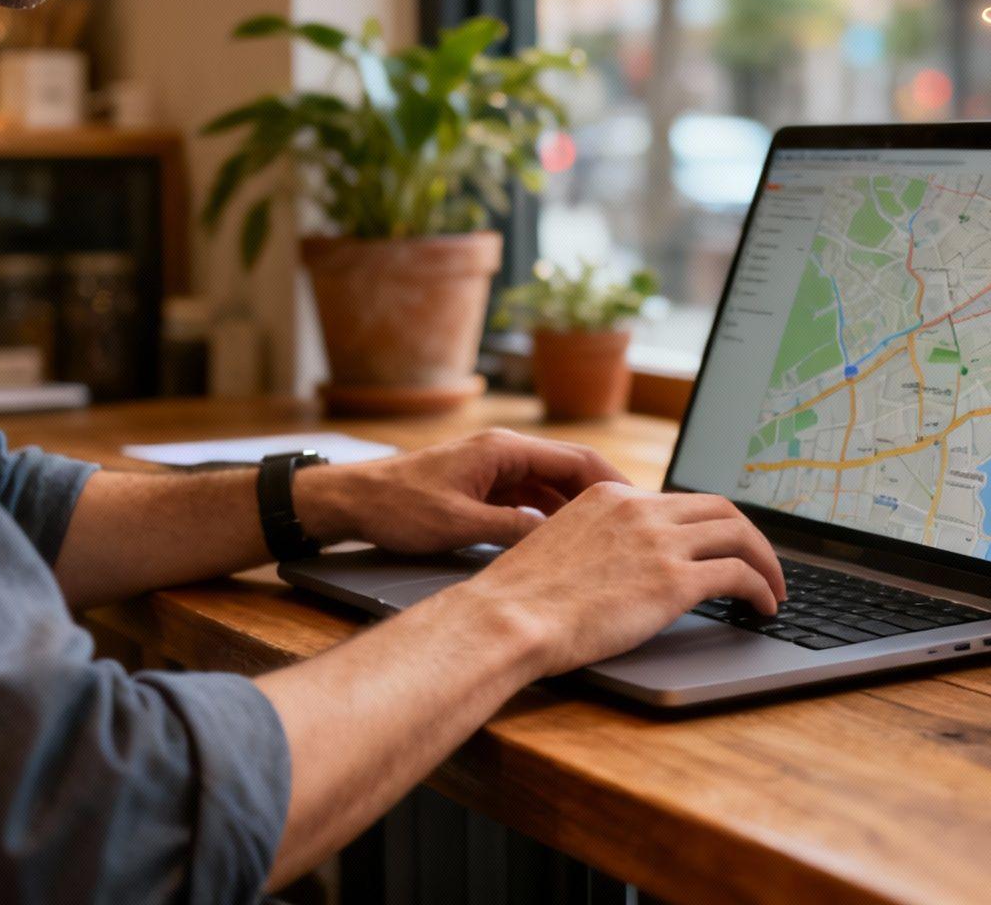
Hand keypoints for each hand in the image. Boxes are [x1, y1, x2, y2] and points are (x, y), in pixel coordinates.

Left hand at [292, 428, 628, 554]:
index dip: (613, 484)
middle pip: (569, 471)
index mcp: (503, 450)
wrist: (349, 501)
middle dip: (602, 498)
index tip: (641, 507)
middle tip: (633, 527)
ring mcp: (492, 468)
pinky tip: (563, 540)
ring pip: (550, 486)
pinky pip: (529, 497)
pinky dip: (549, 516)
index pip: (576, 459)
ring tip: (607, 539)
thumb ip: (511, 530)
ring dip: (576, 509)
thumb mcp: (458, 525)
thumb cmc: (396, 506)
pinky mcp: (481, 486)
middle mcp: (503, 452)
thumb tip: (555, 540)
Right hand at [446, 481, 786, 676]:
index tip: (721, 546)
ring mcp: (660, 541)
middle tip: (761, 564)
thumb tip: (618, 570)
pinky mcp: (675, 580)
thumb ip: (595, 544)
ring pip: (739, 534)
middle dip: (749, 536)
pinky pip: (739, 574)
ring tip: (774, 589)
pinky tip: (764, 607)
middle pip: (719, 508)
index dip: (708, 525)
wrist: (508, 618)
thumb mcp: (559, 548)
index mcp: (611, 496)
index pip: (677, 501)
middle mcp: (640, 509)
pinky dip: (762, 588)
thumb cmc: (520, 600)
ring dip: (765, 562)